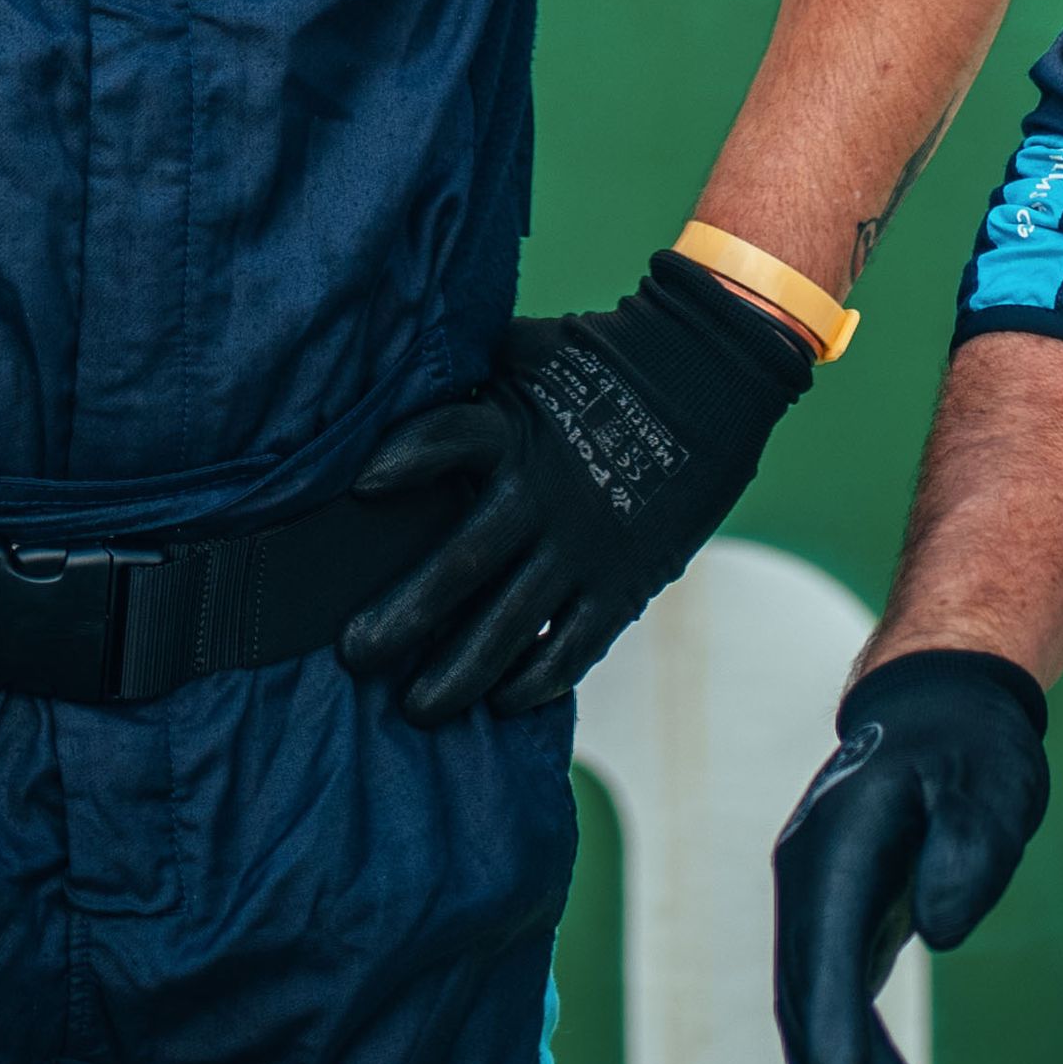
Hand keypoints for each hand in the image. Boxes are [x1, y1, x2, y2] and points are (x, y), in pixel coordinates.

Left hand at [332, 251, 820, 721]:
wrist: (708, 375)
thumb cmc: (597, 360)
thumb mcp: (523, 354)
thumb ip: (465, 380)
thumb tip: (389, 377)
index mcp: (511, 427)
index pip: (443, 439)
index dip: (404, 460)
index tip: (361, 488)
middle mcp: (542, 493)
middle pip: (460, 565)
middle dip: (403, 615)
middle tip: (354, 653)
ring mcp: (584, 544)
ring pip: (511, 625)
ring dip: (459, 672)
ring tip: (416, 709)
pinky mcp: (624, 580)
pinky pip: (574, 645)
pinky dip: (537, 678)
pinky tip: (502, 702)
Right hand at [770, 649, 1054, 1063]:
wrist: (938, 709)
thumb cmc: (969, 747)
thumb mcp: (990, 781)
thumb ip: (971, 849)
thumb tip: (943, 929)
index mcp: (837, 843)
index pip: (824, 945)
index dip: (831, 1021)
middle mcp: (808, 881)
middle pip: (811, 1004)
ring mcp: (814, 908)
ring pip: (811, 1021)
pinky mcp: (836, 930)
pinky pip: (830, 1014)